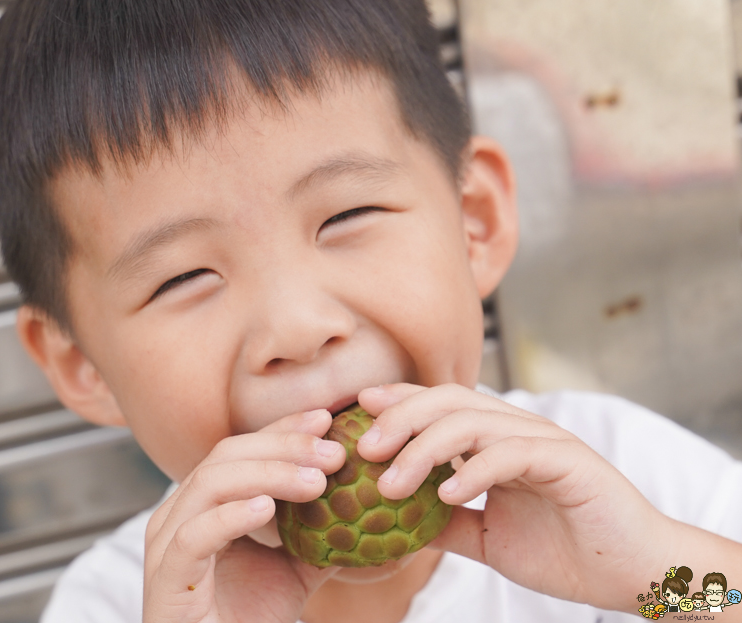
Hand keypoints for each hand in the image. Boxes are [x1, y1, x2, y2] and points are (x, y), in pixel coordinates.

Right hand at [143, 408, 345, 621]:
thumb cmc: (247, 620)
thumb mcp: (294, 569)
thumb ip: (320, 536)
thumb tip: (371, 509)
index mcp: (204, 504)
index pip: (243, 449)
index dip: (283, 429)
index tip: (325, 419)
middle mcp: (179, 515)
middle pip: (226, 456)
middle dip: (283, 446)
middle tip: (333, 452)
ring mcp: (166, 545)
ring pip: (210, 484)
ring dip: (267, 474)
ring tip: (314, 482)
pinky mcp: (166, 580)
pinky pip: (194, 536)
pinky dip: (231, 516)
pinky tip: (267, 509)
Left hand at [355, 383, 670, 613]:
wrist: (631, 572)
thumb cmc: (563, 550)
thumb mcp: (487, 538)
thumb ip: (446, 523)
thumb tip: (396, 522)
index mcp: (496, 440)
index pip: (439, 406)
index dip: (397, 402)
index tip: (355, 414)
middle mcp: (516, 429)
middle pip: (448, 400)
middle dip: (399, 417)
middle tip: (362, 448)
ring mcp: (541, 440)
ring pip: (472, 420)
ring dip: (424, 448)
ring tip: (392, 481)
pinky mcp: (567, 461)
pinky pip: (511, 454)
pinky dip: (474, 470)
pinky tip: (446, 494)